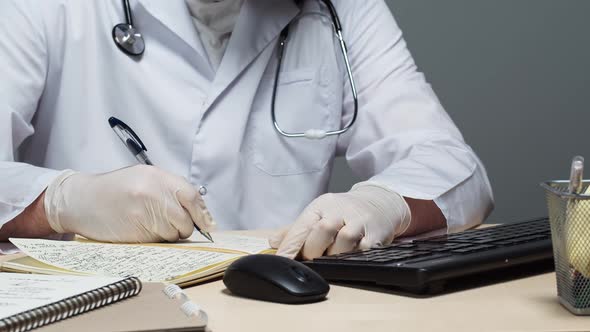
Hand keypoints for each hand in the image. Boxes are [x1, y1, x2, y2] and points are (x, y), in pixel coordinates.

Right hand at [44, 165, 213, 242]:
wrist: (80, 199)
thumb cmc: (114, 190)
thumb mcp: (143, 178)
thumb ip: (169, 190)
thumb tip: (198, 210)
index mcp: (157, 176)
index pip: (191, 196)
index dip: (202, 214)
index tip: (208, 225)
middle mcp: (152, 193)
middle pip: (185, 219)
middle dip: (184, 228)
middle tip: (172, 226)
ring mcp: (143, 212)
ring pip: (173, 233)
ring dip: (168, 235)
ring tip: (150, 224)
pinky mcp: (134, 231)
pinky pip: (157, 242)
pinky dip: (154, 240)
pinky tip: (140, 230)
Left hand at [270, 183, 411, 259]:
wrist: (379, 202)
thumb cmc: (343, 211)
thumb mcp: (318, 213)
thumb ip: (295, 230)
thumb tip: (273, 242)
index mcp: (321, 206)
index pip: (302, 226)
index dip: (290, 246)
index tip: (281, 261)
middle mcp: (340, 211)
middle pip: (321, 231)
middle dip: (313, 250)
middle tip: (311, 258)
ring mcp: (359, 223)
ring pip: (343, 242)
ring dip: (334, 255)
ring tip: (331, 256)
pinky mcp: (376, 236)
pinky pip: (362, 251)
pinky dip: (353, 257)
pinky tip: (349, 257)